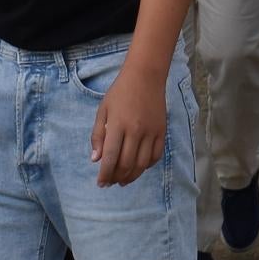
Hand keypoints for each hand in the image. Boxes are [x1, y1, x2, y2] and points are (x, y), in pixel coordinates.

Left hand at [90, 67, 167, 187]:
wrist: (145, 76)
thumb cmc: (120, 92)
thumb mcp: (103, 110)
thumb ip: (98, 135)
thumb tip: (96, 160)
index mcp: (118, 125)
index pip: (111, 158)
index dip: (105, 174)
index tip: (101, 183)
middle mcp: (136, 131)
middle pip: (126, 164)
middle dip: (117, 178)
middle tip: (111, 182)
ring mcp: (151, 132)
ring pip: (142, 164)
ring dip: (132, 176)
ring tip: (123, 180)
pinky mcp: (162, 131)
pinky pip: (156, 155)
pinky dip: (147, 166)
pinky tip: (139, 167)